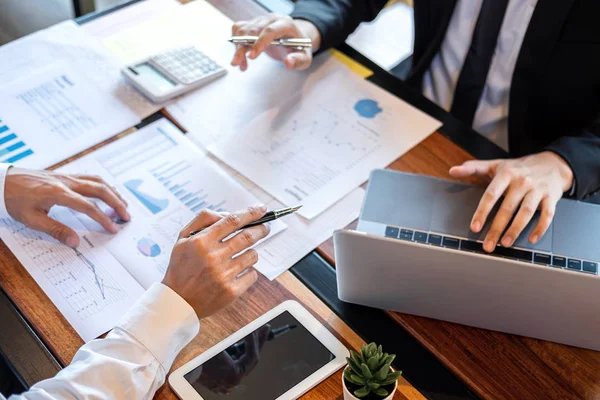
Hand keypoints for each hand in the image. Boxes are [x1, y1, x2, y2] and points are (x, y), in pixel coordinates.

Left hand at [4, 168, 129, 246]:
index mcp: (59, 193)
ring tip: (123, 204)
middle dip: (116, 203)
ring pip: (98, 181)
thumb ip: (56, 230)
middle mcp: (67, 182)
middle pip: (100, 190)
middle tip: (126, 216)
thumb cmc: (14, 199)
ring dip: (113, 192)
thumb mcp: (31, 219)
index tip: (113, 228)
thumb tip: (75, 242)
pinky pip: (90, 177)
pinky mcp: (65, 175)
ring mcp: (67, 176)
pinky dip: (103, 185)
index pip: (88, 206)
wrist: (2, 180)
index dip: (103, 218)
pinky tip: (107, 191)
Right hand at [162, 205, 268, 319]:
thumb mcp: (183, 238)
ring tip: (243, 254)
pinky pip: (252, 275)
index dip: (251, 213)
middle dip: (261, 229)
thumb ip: (203, 220)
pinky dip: (249, 272)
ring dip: (251, 252)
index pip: (232, 221)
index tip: (261, 209)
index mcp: (202, 241)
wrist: (178, 301)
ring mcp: (224, 275)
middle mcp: (214, 257)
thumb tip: (227, 214)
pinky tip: (238, 273)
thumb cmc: (181, 267)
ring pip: (252, 255)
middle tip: (265, 227)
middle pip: (248, 236)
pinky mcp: (231, 291)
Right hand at [231, 14, 320, 70]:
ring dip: (238, 48)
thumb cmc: (299, 48)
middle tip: (237, 63)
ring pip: (243, 30)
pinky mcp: (252, 24)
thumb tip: (288, 63)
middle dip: (243, 47)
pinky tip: (240, 57)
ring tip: (240, 64)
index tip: (252, 56)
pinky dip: (236, 43)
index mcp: (286, 24)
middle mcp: (271, 19)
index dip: (260, 42)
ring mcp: (260, 20)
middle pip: (253, 30)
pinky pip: (238, 29)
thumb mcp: (305, 57)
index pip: (270, 30)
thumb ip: (298, 60)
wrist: (293, 39)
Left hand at [449, 152, 573, 251]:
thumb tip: (452, 170)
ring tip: (505, 244)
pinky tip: (532, 239)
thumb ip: (473, 168)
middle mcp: (522, 181)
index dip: (482, 212)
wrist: (551, 164)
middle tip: (488, 245)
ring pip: (526, 213)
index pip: (491, 195)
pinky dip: (540, 228)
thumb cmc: (518, 168)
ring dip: (515, 230)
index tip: (475, 227)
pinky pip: (547, 215)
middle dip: (496, 228)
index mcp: (506, 174)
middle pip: (507, 208)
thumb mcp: (495, 165)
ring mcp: (538, 189)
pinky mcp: (552, 197)